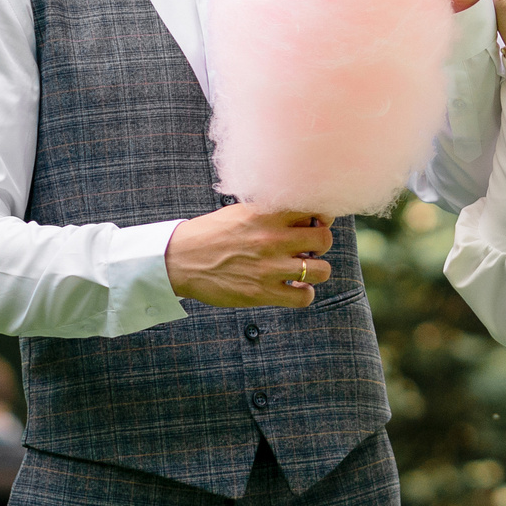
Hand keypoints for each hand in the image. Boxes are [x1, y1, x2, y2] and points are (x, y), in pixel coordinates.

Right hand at [165, 206, 333, 307]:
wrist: (181, 259)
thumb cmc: (213, 233)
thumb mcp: (242, 211)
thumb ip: (273, 211)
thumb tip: (305, 215)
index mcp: (268, 213)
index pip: (315, 209)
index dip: (322, 216)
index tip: (316, 223)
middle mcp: (272, 238)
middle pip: (324, 238)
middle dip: (321, 243)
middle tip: (309, 248)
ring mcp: (269, 267)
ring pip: (321, 270)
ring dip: (317, 271)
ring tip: (304, 270)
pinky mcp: (262, 292)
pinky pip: (303, 297)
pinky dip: (304, 294)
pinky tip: (293, 288)